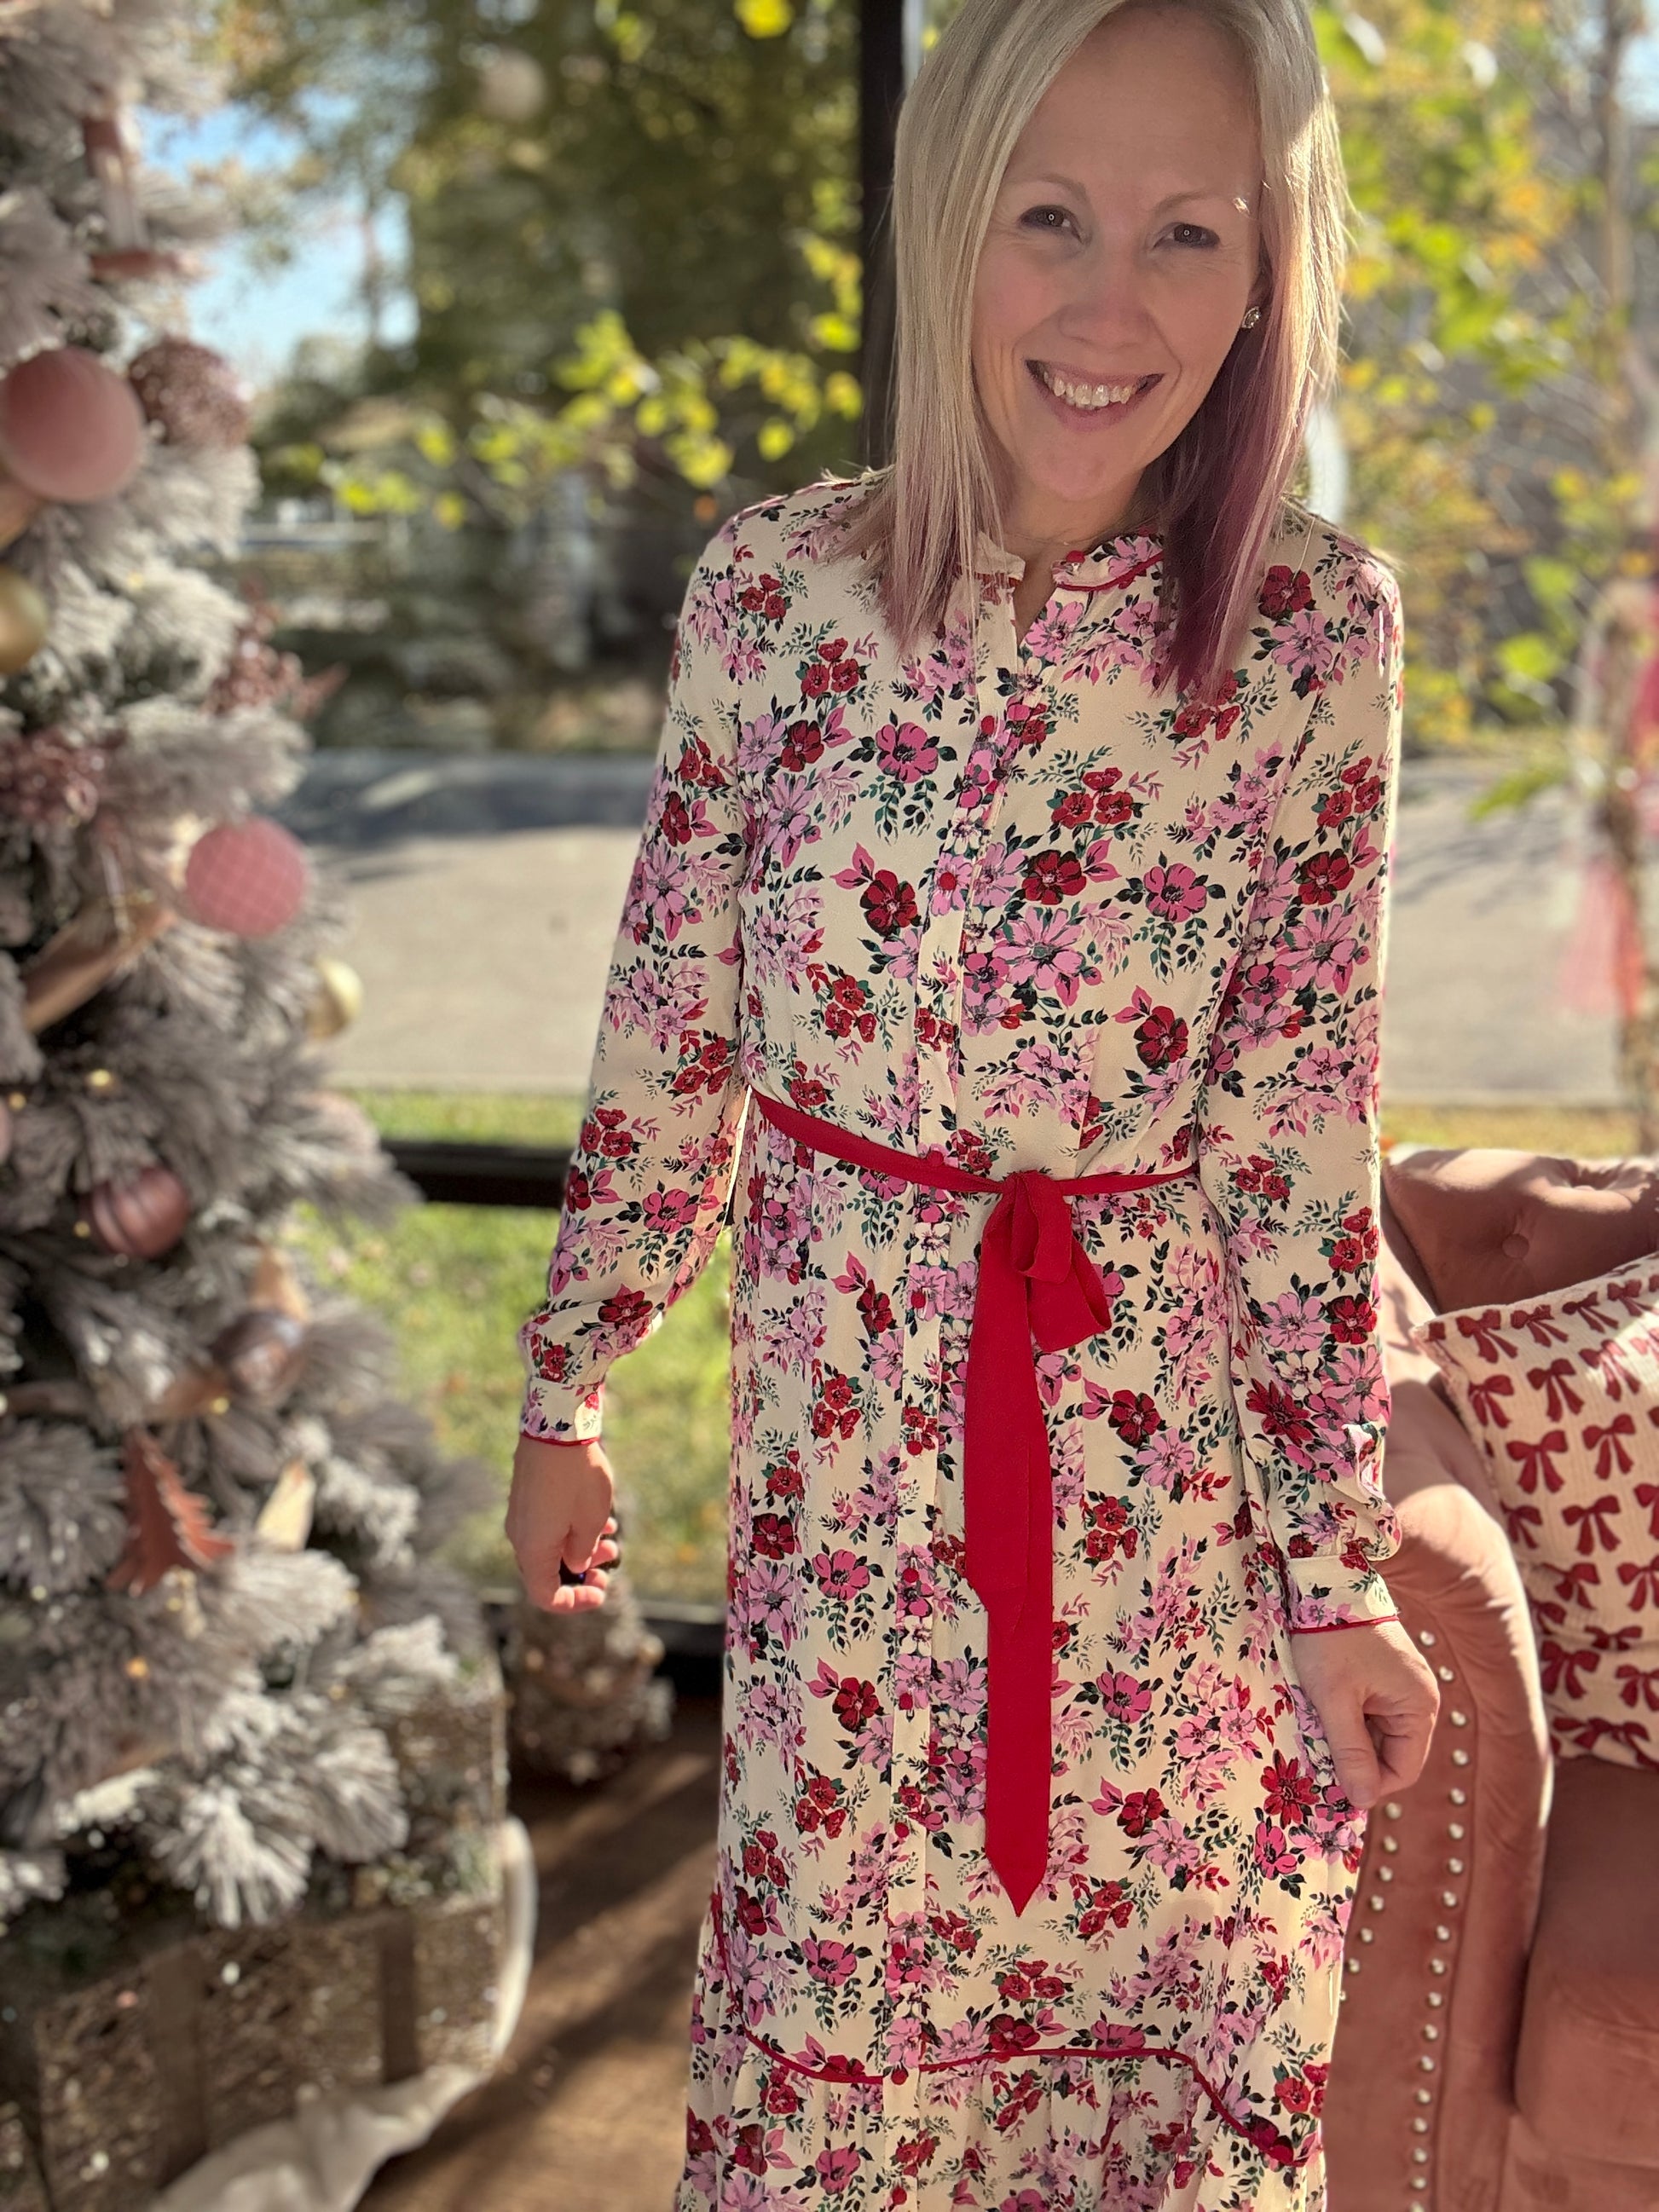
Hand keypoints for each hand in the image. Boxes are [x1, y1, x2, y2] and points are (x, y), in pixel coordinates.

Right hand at [506, 1434, 620, 1611]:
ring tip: (612, 1538)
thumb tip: (575, 1563)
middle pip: (547, 1572)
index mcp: (533, 1550)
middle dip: (581, 1573)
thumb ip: (583, 1550)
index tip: (601, 1592)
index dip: (574, 1603)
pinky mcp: (527, 1497)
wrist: (556, 1425)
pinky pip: (547, 1526)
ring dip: (581, 1548)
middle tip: (608, 1567)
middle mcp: (520, 1536)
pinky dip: (571, 1529)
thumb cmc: (576, 1475)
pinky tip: (600, 1517)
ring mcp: (521, 1515)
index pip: (545, 1596)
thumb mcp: (590, 1520)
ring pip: (550, 1546)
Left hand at [1289, 1618, 1439, 1810]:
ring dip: (1348, 1736)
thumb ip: (1350, 1751)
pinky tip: (1323, 1707)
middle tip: (1317, 1754)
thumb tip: (1363, 1800)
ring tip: (1317, 1725)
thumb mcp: (1335, 1700)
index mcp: (1419, 1708)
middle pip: (1390, 1752)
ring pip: (1376, 1732)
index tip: (1332, 1785)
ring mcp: (1403, 1685)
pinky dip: (1348, 1716)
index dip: (1369, 1784)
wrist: (1326, 1579)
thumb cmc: (1331, 1639)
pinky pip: (1370, 1711)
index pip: (1403, 1770)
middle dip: (1355, 1758)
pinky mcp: (1385, 1674)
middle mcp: (1420, 1698)